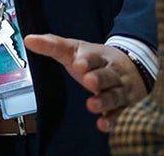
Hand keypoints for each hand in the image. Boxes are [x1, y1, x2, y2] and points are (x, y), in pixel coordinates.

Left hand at [24, 33, 149, 131]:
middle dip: (98, 78)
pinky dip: (110, 119)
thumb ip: (53, 45)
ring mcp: (119, 88)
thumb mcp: (75, 49)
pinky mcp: (123, 104)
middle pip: (106, 75)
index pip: (93, 56)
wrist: (135, 65)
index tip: (77, 64)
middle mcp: (111, 72)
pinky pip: (118, 113)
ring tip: (92, 105)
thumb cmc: (96, 58)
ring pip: (114, 95)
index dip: (86, 60)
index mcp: (98, 56)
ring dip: (104, 100)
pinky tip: (102, 124)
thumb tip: (28, 40)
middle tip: (88, 81)